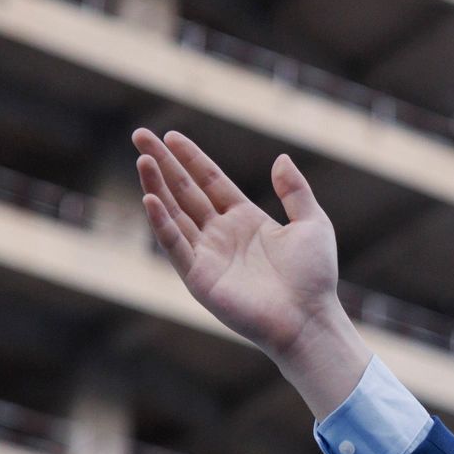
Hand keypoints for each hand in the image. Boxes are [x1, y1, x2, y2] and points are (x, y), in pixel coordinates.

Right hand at [133, 129, 369, 415]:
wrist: (309, 319)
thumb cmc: (315, 277)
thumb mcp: (312, 224)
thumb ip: (295, 191)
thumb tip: (281, 158)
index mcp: (245, 220)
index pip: (210, 181)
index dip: (190, 158)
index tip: (170, 135)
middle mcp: (222, 235)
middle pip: (185, 192)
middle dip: (162, 164)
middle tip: (139, 135)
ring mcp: (208, 255)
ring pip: (174, 214)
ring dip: (156, 187)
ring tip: (142, 160)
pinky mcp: (200, 278)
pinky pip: (175, 246)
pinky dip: (162, 224)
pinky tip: (150, 199)